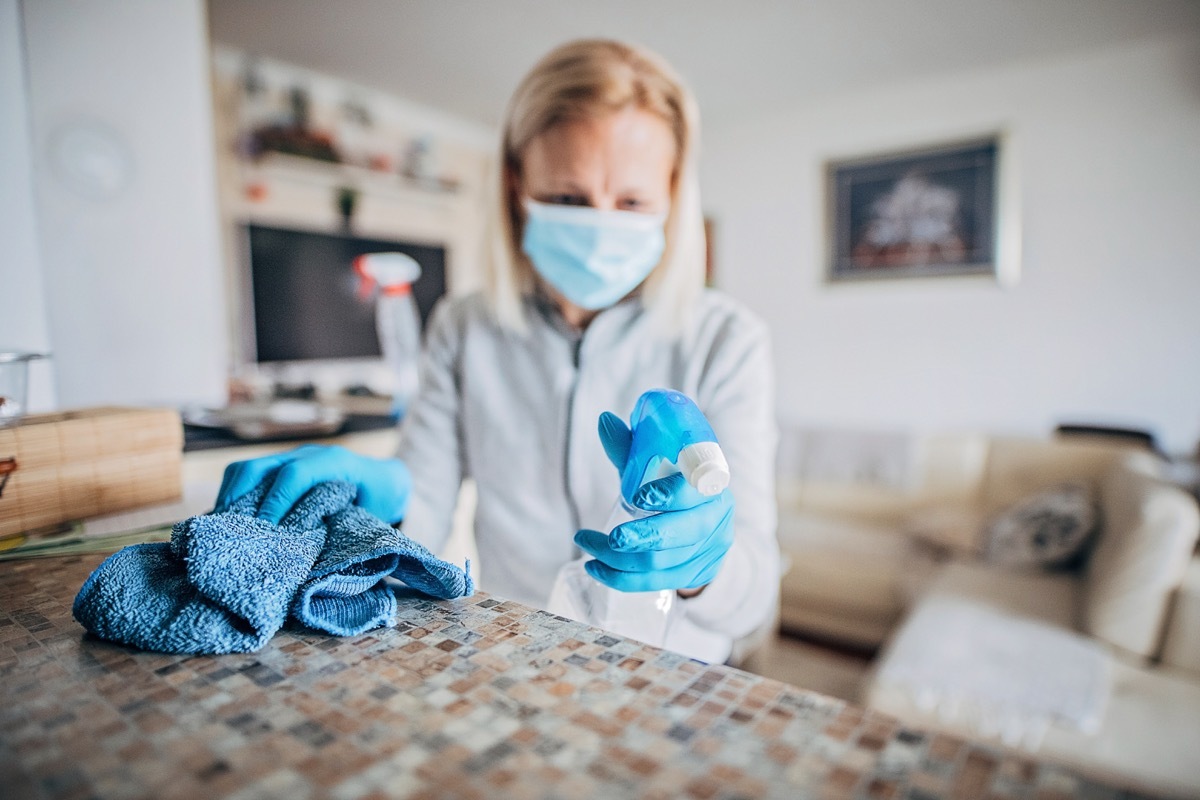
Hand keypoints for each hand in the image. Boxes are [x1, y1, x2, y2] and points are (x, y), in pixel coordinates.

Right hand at [214, 444, 410, 524]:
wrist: (383, 479)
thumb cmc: (378, 499)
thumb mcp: (372, 512)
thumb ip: (344, 524)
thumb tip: (308, 550)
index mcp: (333, 462)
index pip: (294, 475)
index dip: (276, 502)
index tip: (265, 529)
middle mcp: (307, 454)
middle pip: (260, 466)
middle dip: (240, 498)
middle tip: (233, 531)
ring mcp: (290, 458)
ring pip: (248, 469)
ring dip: (231, 497)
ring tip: (225, 527)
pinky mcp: (280, 467)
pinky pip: (248, 475)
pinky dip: (234, 495)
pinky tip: (231, 520)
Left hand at [574, 412, 734, 592]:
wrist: (704, 520)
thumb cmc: (673, 485)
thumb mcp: (656, 466)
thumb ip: (631, 448)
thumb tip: (605, 421)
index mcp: (712, 483)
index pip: (699, 490)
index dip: (672, 494)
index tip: (639, 496)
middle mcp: (717, 518)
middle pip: (685, 534)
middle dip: (646, 537)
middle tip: (613, 537)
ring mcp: (709, 551)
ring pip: (665, 563)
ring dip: (620, 558)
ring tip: (587, 543)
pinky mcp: (695, 574)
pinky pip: (656, 583)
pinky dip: (621, 578)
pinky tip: (595, 567)